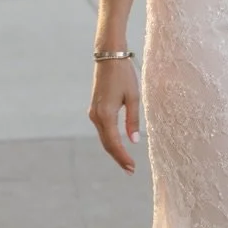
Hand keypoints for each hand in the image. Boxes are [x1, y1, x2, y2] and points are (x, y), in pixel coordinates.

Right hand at [89, 57, 140, 171]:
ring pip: (103, 138)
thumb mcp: (133, 97)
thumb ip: (133, 120)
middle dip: (118, 157)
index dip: (122, 157)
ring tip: (126, 161)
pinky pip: (102, 130)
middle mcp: (96, 116)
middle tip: (130, 170)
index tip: (132, 168)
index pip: (114, 143)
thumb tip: (134, 141)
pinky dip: (110, 140)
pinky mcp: (95, 109)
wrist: (108, 58)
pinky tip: (119, 146)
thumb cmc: (124, 75)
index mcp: (106, 114)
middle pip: (106, 144)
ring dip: (114, 150)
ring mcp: (93, 113)